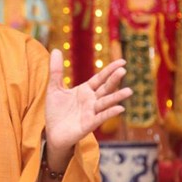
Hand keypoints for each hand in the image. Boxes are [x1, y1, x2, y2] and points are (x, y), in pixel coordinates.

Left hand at [44, 49, 130, 167]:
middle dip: (114, 80)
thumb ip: (56, 70)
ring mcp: (91, 112)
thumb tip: (54, 49)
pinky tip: (120, 109)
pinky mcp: (88, 125)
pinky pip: (101, 118)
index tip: (122, 62)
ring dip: (116, 97)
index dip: (110, 70)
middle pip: (105, 88)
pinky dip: (110, 113)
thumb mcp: (54, 88)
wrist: (52, 132)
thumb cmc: (55, 111)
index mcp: (85, 90)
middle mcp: (91, 100)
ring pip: (106, 103)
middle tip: (123, 70)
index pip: (100, 78)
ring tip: (129, 91)